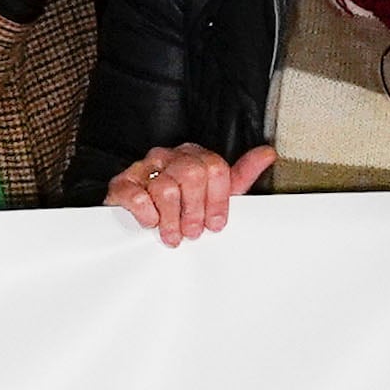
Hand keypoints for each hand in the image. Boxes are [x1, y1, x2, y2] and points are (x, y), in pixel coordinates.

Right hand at [110, 141, 273, 246]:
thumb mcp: (213, 193)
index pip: (214, 168)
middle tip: (193, 232)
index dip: (218, 200)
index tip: (215, 224)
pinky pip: (137, 196)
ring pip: (165, 187)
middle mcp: (169, 157)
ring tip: (173, 235)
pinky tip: (152, 223)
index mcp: (193, 156)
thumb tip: (268, 153)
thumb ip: (240, 175)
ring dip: (172, 219)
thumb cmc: (179, 204)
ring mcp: (143, 168)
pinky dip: (148, 215)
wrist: (136, 212)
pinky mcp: (121, 184)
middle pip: (191, 174)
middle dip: (195, 210)